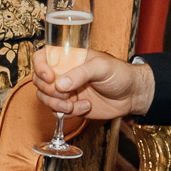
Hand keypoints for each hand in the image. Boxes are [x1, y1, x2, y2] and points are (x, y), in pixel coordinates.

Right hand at [32, 48, 152, 120]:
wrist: (132, 95)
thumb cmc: (120, 74)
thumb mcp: (102, 67)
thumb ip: (81, 73)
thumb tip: (60, 84)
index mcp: (68, 58)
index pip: (42, 57)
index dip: (40, 67)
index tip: (50, 78)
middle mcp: (63, 73)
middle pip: (39, 80)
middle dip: (48, 91)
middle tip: (65, 95)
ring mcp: (65, 90)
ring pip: (45, 98)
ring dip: (56, 104)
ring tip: (73, 104)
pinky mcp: (70, 106)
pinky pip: (56, 112)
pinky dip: (67, 113)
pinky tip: (85, 107)